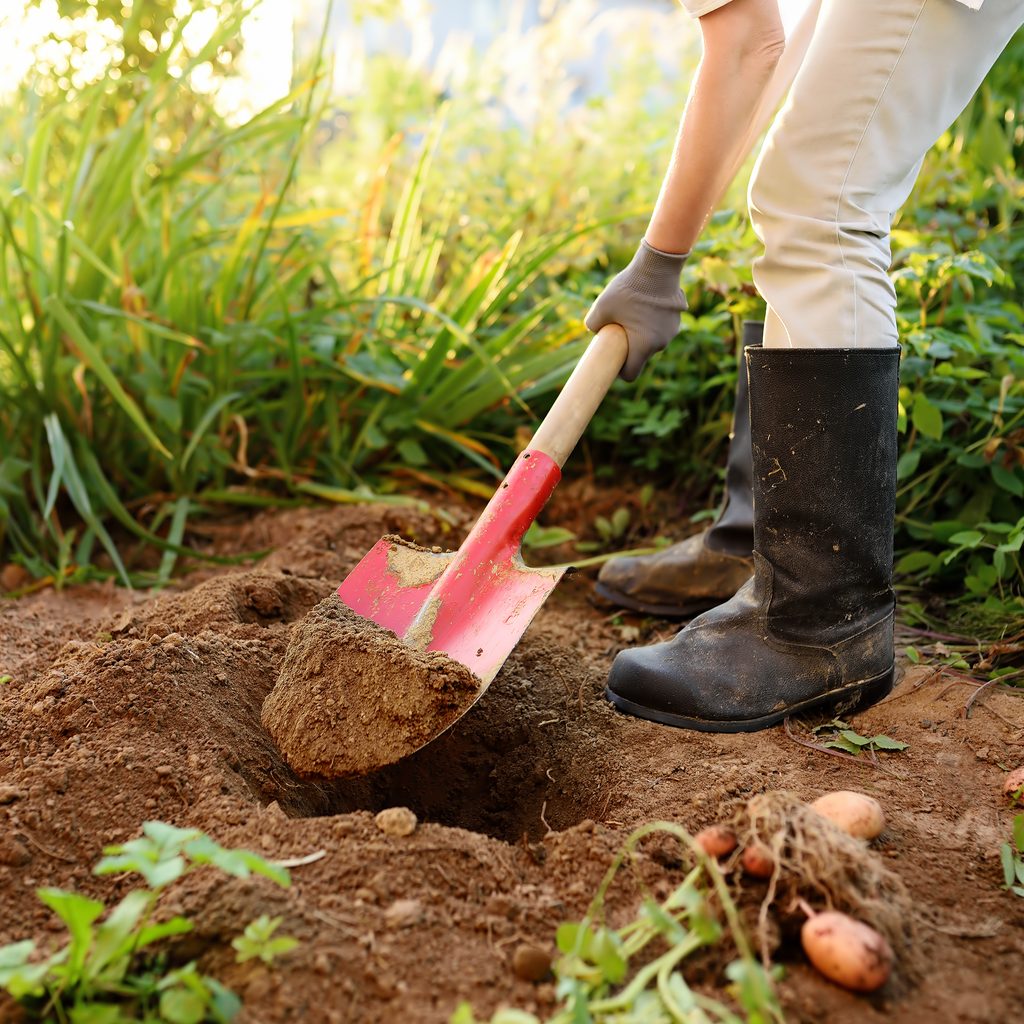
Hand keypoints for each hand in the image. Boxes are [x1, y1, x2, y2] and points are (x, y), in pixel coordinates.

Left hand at [584, 240, 688, 380]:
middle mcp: (660, 343)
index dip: (620, 371)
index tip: (613, 360)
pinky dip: (652, 323)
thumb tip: (594, 331)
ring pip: (652, 341)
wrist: (657, 266)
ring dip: (641, 334)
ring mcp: (671, 331)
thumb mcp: (601, 307)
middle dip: (629, 348)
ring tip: (631, 314)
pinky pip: (660, 328)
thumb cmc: (629, 289)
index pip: (631, 374)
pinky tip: (645, 305)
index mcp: (643, 347)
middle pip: (641, 356)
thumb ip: (592, 325)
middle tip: (618, 331)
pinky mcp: (677, 318)